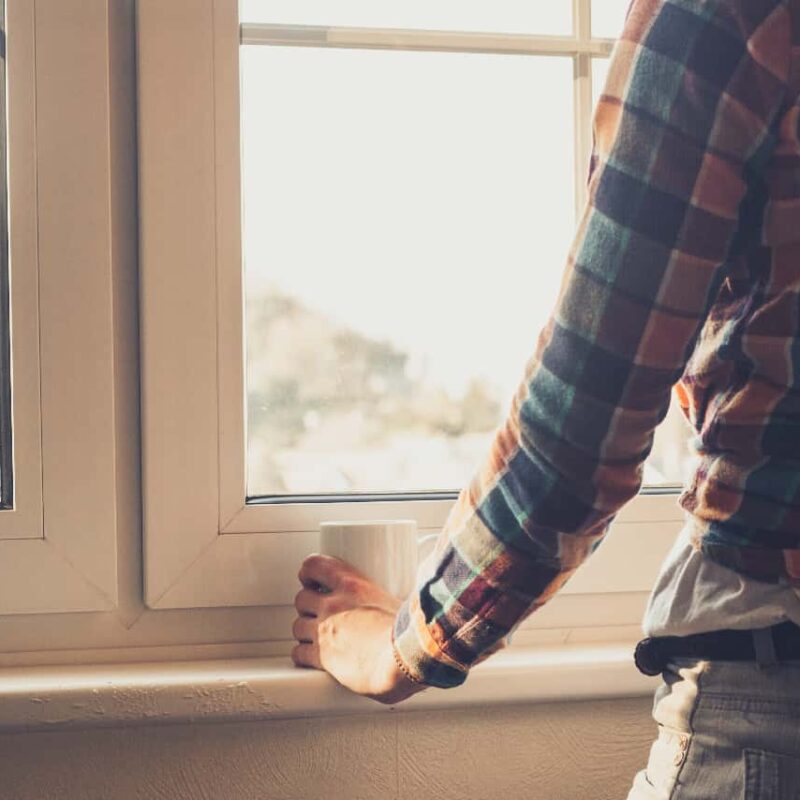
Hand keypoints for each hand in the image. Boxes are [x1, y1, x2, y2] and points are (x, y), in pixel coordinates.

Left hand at [292, 554, 426, 704]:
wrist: (403, 660)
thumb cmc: (409, 633)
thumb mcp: (398, 601)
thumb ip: (390, 598)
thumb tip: (401, 601)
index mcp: (351, 585)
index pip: (314, 565)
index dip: (308, 572)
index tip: (312, 579)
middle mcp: (333, 605)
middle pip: (301, 598)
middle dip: (308, 605)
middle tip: (320, 612)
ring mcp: (324, 631)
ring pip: (297, 626)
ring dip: (305, 631)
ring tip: (319, 637)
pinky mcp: (321, 657)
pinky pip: (299, 654)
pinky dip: (303, 656)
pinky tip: (313, 659)